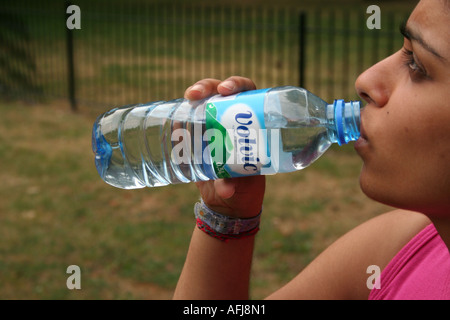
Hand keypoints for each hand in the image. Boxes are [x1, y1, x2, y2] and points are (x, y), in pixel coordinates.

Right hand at [185, 76, 265, 217]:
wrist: (228, 202)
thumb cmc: (244, 189)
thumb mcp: (242, 186)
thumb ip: (232, 184)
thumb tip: (225, 189)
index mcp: (251, 126)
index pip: (247, 94)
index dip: (237, 84)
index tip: (226, 90)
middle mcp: (232, 121)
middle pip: (221, 92)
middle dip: (209, 86)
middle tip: (198, 94)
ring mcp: (213, 127)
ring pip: (204, 101)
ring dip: (195, 93)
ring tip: (188, 97)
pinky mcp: (197, 136)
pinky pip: (188, 119)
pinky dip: (180, 115)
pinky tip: (174, 114)